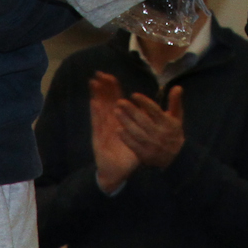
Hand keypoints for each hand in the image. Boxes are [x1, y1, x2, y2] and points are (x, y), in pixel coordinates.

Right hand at [88, 72, 138, 193]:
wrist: (116, 173)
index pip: (115, 100)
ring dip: (97, 95)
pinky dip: (95, 112)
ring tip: (94, 82)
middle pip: (105, 101)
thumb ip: (145, 127)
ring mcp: (103, 129)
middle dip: (102, 87)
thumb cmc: (128, 156)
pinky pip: (97, 123)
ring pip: (99, 108)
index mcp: (119, 120)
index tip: (110, 76)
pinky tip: (94, 102)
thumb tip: (152, 113)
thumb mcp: (140, 139)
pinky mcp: (98, 137)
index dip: (112, 88)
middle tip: (99, 74)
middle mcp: (109, 122)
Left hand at [116, 85, 184, 169]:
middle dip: (131, 110)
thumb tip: (177, 86)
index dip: (144, 102)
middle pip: (143, 120)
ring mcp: (152, 146)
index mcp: (168, 123)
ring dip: (125, 122)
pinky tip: (118, 129)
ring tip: (116, 112)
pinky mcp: (145, 155)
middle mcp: (160, 134)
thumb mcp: (177, 117)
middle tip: (120, 101)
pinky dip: (126, 137)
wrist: (176, 158)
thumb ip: (175, 102)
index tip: (133, 95)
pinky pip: (134, 145)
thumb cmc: (173, 133)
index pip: (155, 110)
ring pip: (137, 132)